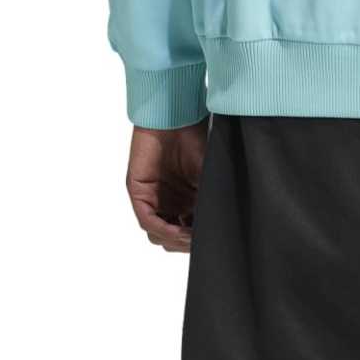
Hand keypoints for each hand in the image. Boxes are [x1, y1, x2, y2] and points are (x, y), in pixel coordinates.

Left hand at [126, 121, 207, 251]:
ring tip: (191, 237)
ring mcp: (151, 198)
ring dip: (175, 239)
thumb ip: (209, 199)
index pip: (187, 231)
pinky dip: (163, 228)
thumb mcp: (208, 173)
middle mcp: (166, 201)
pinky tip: (178, 230)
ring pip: (159, 234)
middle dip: (186, 244)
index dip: (197, 241)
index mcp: (183, 199)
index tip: (212, 243)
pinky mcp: (139, 193)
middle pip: (172, 238)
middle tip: (201, 244)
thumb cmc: (193, 137)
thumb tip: (220, 225)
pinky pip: (148, 220)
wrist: (176, 116)